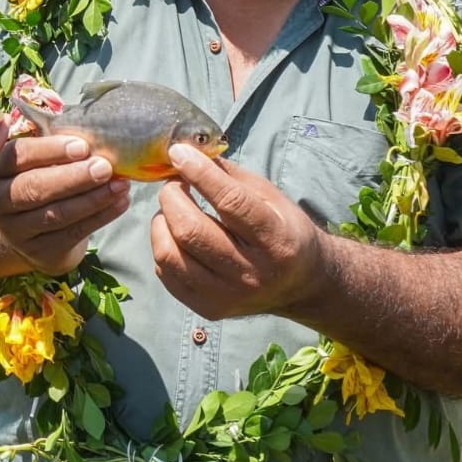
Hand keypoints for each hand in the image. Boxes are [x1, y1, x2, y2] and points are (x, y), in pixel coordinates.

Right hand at [0, 135, 130, 275]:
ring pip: (57, 214)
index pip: (18, 155)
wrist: (26, 230)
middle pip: (35, 188)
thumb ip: (54, 149)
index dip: (50, 150)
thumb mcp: (35, 162)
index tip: (82, 146)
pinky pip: (73, 233)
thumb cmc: (37, 180)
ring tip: (120, 185)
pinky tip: (120, 203)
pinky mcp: (39, 252)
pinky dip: (101, 217)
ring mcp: (16, 231)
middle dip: (74, 177)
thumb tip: (95, 139)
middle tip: (104, 167)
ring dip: (93, 199)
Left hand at [150, 143, 323, 320]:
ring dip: (161, 222)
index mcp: (276, 240)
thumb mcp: (270, 197)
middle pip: (191, 232)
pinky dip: (163, 246)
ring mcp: (228, 297)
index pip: (231, 203)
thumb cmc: (283, 230)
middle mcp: (252, 274)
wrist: (301, 284)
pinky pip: (166, 273)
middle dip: (171, 197)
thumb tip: (188, 154)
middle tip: (173, 184)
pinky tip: (175, 235)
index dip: (200, 173)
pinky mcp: (208, 309)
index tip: (178, 152)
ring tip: (172, 210)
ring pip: (170, 256)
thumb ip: (230, 177)